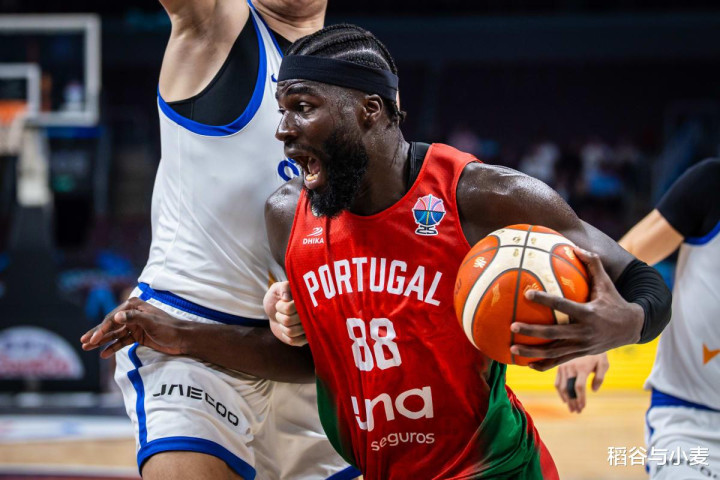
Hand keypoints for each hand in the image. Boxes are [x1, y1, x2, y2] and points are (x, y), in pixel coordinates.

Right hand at [80, 298, 188, 357]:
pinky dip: (112, 347)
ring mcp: (135, 325)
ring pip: (114, 334)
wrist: (183, 339)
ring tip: (88, 348)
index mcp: (134, 306)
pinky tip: (103, 354)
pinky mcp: (138, 336)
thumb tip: (116, 316)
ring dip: (102, 341)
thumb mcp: (151, 322)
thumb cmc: (169, 328)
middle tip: (83, 342)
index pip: (113, 318)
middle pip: (111, 325)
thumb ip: (134, 318)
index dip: (102, 329)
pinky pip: (121, 341)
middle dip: (97, 334)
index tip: (93, 339)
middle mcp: (132, 314)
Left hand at [264, 281, 306, 346]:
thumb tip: (286, 298)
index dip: (283, 307)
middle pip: (288, 321)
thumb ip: (283, 287)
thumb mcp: (278, 288)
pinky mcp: (304, 339)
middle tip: (282, 311)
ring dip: (282, 326)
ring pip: (290, 332)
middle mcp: (311, 315)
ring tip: (284, 320)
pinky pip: (293, 341)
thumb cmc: (277, 297)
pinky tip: (287, 329)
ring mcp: (308, 328)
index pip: (290, 308)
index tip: (282, 301)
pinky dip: (285, 335)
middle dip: (280, 316)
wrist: (274, 311)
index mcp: (307, 302)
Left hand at [509, 247, 642, 370]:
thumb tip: (575, 246)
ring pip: (554, 353)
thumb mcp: (606, 283)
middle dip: (532, 331)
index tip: (527, 294)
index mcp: (589, 313)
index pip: (563, 306)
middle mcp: (585, 332)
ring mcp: (582, 346)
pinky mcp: (581, 355)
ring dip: (532, 352)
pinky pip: (559, 362)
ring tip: (512, 348)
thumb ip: (592, 264)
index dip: (545, 300)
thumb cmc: (615, 301)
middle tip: (512, 326)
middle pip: (554, 334)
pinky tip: (525, 363)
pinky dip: (543, 365)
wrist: (633, 328)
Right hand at [554, 353, 608, 412]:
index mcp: (582, 367)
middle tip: (577, 411)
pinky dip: (560, 392)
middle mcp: (570, 367)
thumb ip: (600, 378)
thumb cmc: (597, 353)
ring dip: (566, 399)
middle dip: (573, 402)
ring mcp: (563, 366)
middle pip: (569, 389)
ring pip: (561, 387)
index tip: (583, 407)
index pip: (579, 387)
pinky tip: (565, 399)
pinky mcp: (559, 366)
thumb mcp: (603, 364)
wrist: (586, 339)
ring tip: (571, 408)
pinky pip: (557, 382)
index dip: (581, 398)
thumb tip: (593, 390)